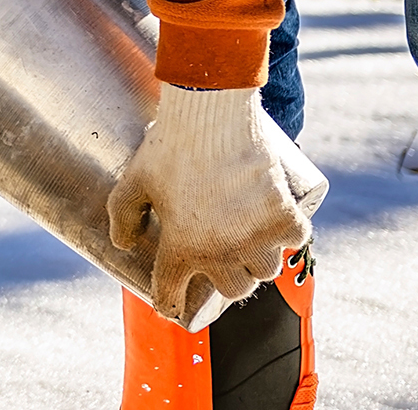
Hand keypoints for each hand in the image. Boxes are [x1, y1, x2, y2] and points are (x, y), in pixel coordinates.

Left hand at [108, 85, 312, 324]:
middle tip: (220, 258)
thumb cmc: (168, 146)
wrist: (211, 113)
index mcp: (182, 247)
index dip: (167, 301)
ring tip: (248, 242)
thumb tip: (124, 244)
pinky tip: (277, 226)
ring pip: (265, 270)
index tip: (170, 304)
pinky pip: (294, 241)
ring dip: (257, 260)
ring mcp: (257, 236)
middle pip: (233, 289)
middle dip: (224, 277)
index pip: (172, 293)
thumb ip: (122, 216)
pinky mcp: (286, 216)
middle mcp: (222, 251)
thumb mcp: (132, 181)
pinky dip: (289, 235)